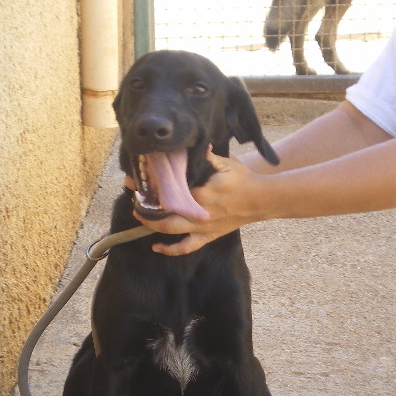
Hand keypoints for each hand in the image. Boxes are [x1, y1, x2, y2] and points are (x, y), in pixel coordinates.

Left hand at [126, 149, 265, 255]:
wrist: (261, 201)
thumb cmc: (244, 180)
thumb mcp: (227, 163)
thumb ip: (207, 157)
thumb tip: (195, 145)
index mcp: (202, 194)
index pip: (170, 193)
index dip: (151, 188)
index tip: (137, 181)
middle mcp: (199, 214)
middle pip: (164, 215)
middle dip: (145, 208)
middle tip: (134, 198)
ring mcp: (202, 228)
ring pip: (171, 230)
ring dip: (151, 225)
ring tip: (139, 215)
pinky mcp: (207, 236)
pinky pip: (186, 247)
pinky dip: (170, 250)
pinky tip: (156, 247)